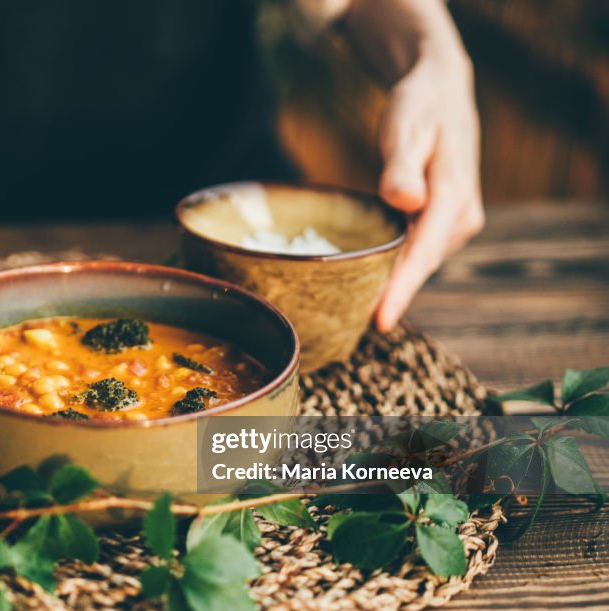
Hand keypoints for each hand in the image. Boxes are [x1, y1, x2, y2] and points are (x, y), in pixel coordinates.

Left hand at [374, 48, 484, 330]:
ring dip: (388, 284)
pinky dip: (391, 266)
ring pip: (417, 262)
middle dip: (388, 296)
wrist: (440, 93)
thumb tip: (404, 201)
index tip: (380, 321)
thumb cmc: (419, 107)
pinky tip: (361, 279)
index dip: (401, 290)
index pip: (423, 253)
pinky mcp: (442, 224)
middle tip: (343, 325)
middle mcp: (460, 217)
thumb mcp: (406, 127)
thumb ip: (402, 167)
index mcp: (453, 196)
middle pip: (419, 266)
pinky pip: (414, 252)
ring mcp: (454, 223)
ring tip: (346, 309)